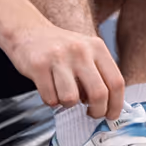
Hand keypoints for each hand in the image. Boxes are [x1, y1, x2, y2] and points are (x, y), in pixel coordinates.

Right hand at [8, 23, 124, 119]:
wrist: (29, 30)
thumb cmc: (60, 46)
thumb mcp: (86, 51)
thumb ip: (99, 73)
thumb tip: (109, 105)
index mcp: (96, 47)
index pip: (116, 82)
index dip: (116, 105)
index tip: (111, 115)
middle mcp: (80, 50)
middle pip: (99, 94)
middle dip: (96, 111)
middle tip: (90, 113)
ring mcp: (59, 57)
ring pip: (71, 99)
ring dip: (67, 104)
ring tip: (64, 92)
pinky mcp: (39, 65)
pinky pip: (50, 98)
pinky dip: (50, 99)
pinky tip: (49, 87)